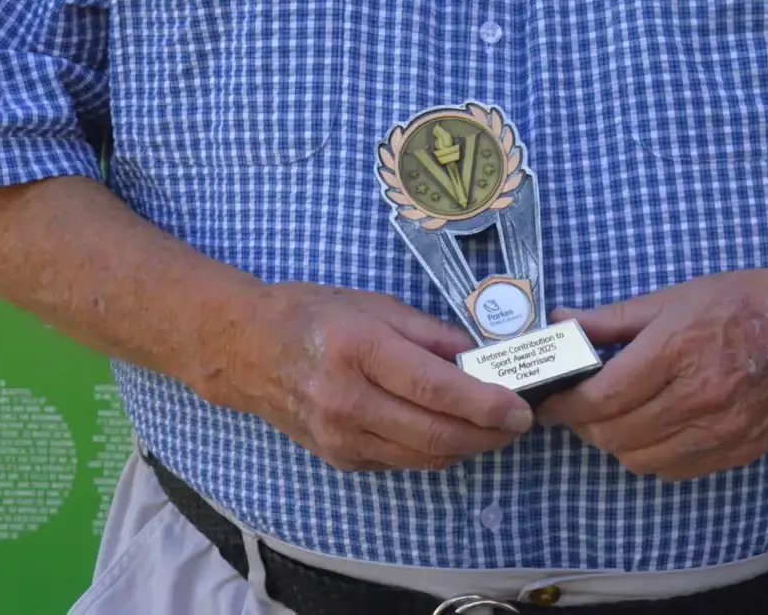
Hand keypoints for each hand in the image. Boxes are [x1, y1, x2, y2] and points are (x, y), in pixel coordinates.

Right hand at [204, 282, 533, 471]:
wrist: (246, 350)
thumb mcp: (374, 305)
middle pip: (435, 433)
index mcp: (359, 350)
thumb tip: (482, 356)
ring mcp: (341, 437)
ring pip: (423, 456)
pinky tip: (450, 432)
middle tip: (519, 423)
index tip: (521, 407)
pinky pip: (402, 462)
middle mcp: (348, 400)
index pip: (435, 388)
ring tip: (493, 428)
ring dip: (467, 447)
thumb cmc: (312, 315)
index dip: (485, 403)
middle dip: (487, 434)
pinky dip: (434, 450)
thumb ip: (430, 333)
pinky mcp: (340, 458)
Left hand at [534, 231, 767, 479]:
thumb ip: (611, 319)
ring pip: (641, 459)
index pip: (603, 397)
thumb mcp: (672, 297)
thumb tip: (560, 323)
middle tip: (575, 408)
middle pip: (616, 434)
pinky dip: (651, 456)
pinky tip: (647, 430)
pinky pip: (676, 470)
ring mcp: (722, 430)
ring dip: (614, 443)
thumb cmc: (742, 303)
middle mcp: (700, 397)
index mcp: (677, 350)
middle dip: (584, 425)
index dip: (567, 405)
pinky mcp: (738, 450)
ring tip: (609, 418)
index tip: (550, 401)